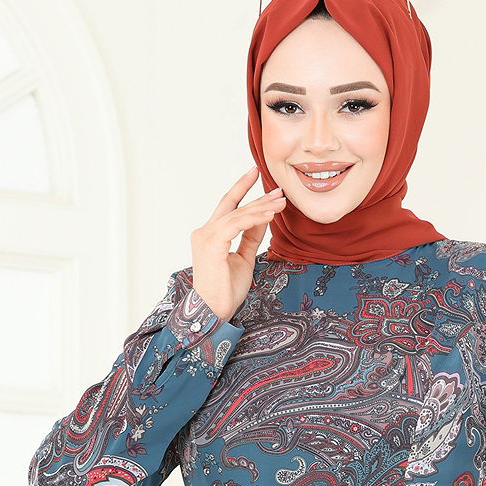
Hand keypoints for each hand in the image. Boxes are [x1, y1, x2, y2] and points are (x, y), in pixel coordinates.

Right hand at [189, 165, 285, 321]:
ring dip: (261, 207)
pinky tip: (270, 214)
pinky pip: (237, 224)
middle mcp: (204, 232)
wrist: (213, 311)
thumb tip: (263, 218)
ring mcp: (206, 237)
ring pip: (237, 213)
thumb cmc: (226, 290)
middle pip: (234, 206)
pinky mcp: (212, 244)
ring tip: (281, 202)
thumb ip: (251, 237)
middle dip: (258, 197)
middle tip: (279, 190)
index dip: (241, 188)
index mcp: (210, 235)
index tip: (255, 173)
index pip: (227, 206)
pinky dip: (254, 218)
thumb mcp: (244, 258)